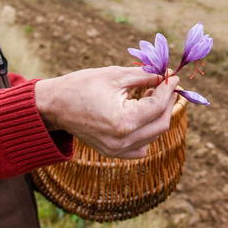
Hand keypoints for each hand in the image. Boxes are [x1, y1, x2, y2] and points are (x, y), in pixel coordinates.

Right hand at [34, 66, 178, 158]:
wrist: (54, 105)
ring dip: (158, 115)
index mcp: (123, 121)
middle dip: (167, 102)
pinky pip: (140, 146)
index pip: (158, 106)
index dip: (168, 89)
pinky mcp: (112, 152)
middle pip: (161, 124)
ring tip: (150, 95)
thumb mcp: (115, 76)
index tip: (172, 75)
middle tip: (166, 84)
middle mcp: (122, 141)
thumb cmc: (81, 86)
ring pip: (153, 136)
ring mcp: (117, 150)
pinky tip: (141, 113)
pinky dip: (147, 131)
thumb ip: (145, 77)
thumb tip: (166, 75)